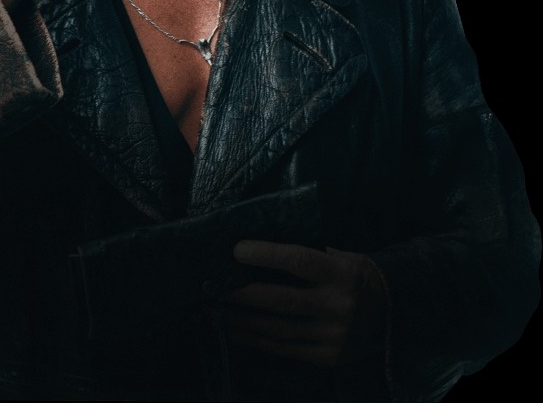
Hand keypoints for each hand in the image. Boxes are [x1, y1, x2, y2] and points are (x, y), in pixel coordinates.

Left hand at [221, 240, 387, 367]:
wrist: (392, 311)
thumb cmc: (355, 274)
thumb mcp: (339, 255)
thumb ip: (306, 254)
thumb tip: (257, 249)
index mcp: (342, 273)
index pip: (298, 261)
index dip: (265, 255)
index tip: (236, 250)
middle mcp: (338, 306)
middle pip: (280, 300)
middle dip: (242, 294)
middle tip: (214, 286)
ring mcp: (334, 336)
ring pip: (277, 328)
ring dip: (242, 320)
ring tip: (218, 310)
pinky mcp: (329, 358)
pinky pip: (285, 349)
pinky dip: (257, 340)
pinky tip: (237, 331)